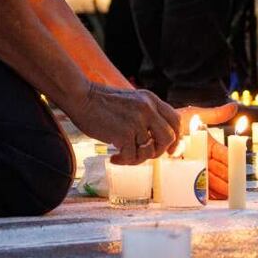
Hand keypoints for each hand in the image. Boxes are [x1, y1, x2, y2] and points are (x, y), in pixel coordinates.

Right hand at [65, 83, 179, 163]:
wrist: (80, 97)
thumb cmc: (100, 102)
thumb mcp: (131, 101)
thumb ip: (145, 113)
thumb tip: (155, 137)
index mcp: (150, 99)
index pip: (175, 120)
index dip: (176, 138)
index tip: (169, 149)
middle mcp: (147, 109)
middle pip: (168, 137)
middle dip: (158, 151)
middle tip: (144, 155)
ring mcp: (137, 121)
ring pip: (150, 151)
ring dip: (137, 159)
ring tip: (122, 155)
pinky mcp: (125, 133)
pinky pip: (132, 157)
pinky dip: (123, 161)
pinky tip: (113, 157)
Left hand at [177, 103, 236, 200]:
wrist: (149, 129)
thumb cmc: (170, 121)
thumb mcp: (192, 116)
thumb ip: (213, 114)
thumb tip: (234, 107)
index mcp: (208, 145)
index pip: (224, 156)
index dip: (231, 164)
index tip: (238, 171)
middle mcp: (202, 157)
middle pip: (218, 170)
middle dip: (226, 180)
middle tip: (233, 189)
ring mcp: (192, 167)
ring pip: (208, 180)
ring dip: (217, 189)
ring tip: (224, 197)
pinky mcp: (180, 176)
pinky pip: (194, 187)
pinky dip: (203, 193)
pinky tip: (209, 199)